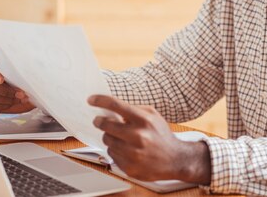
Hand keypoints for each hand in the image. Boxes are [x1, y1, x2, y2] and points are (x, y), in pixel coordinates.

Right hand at [0, 58, 33, 112]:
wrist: (29, 90)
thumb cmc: (25, 77)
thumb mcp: (25, 69)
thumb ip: (22, 66)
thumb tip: (29, 67)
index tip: (1, 79)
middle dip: (7, 91)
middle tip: (21, 93)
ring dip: (8, 99)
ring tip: (21, 98)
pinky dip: (5, 105)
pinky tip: (14, 102)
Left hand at [88, 95, 210, 183]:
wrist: (176, 159)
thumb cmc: (162, 135)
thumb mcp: (152, 115)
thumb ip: (133, 109)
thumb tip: (110, 107)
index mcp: (144, 120)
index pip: (116, 105)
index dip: (100, 100)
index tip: (91, 99)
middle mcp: (138, 137)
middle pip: (106, 125)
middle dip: (100, 121)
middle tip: (99, 120)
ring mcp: (133, 154)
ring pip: (107, 140)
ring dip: (110, 137)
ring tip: (121, 137)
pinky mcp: (129, 167)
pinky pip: (112, 155)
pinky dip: (116, 150)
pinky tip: (127, 150)